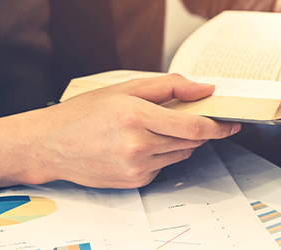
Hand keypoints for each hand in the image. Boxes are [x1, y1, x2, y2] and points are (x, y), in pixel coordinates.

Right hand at [0, 74, 239, 188]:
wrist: (50, 145)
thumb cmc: (85, 114)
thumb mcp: (125, 89)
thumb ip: (169, 86)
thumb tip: (203, 90)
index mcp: (136, 116)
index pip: (192, 126)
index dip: (217, 126)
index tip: (230, 123)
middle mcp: (137, 145)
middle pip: (191, 141)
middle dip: (197, 130)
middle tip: (189, 118)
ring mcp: (136, 168)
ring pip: (180, 155)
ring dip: (179, 142)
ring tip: (154, 129)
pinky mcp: (134, 182)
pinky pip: (164, 167)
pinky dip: (162, 155)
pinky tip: (140, 146)